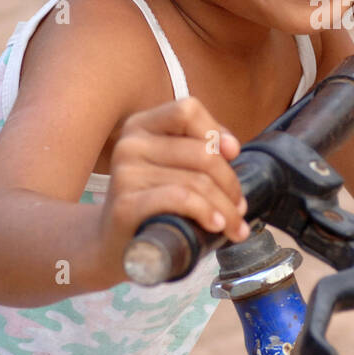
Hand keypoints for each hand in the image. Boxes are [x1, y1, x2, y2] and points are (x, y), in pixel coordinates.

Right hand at [97, 97, 248, 277]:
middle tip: (239, 207)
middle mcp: (130, 143)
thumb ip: (198, 149)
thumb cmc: (153, 203)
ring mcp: (125, 173)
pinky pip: (180, 198)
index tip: (233, 154)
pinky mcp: (126, 204)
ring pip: (197, 181)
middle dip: (230, 183)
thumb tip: (231, 149)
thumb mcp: (172, 167)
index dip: (216, 129)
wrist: (113, 244)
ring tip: (235, 226)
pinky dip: (206, 212)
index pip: (187, 110)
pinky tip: (216, 225)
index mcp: (142, 125)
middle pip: (202, 152)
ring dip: (226, 207)